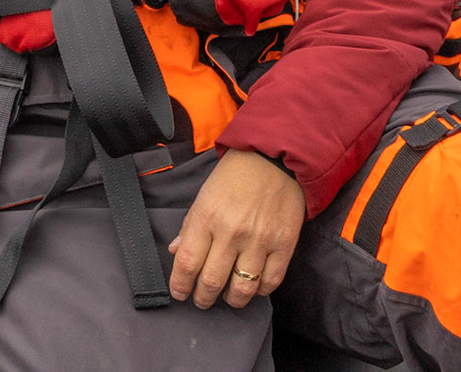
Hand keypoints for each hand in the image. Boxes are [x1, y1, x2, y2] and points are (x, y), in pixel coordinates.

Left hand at [167, 149, 305, 308]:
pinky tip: (253, 287)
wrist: (274, 159)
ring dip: (232, 300)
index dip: (180, 285)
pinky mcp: (284, 245)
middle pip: (212, 281)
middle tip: (201, 301)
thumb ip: (190, 225)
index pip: (187, 263)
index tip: (179, 293)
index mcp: (207, 217)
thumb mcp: (204, 195)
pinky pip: (270, 281)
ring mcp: (259, 241)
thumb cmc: (234, 176)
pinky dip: (260, 291)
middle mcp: (231, 232)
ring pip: (242, 288)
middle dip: (203, 298)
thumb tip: (176, 251)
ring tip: (227, 299)